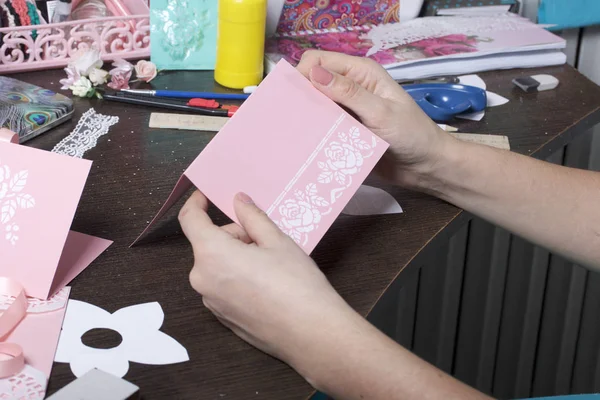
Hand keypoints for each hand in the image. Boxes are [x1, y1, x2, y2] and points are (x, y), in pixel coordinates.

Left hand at [178, 190, 362, 379]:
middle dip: (232, 235)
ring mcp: (211, 302)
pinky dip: (237, 277)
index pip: (190, 220)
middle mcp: (202, 279)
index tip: (206, 195)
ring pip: (216, 265)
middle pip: (208, 244)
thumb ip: (252, 216)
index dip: (196, 203)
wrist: (311, 333)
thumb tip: (238, 200)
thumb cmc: (296, 282)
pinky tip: (266, 284)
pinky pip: (222, 286)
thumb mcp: (277, 240)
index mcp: (212, 254)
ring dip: (235, 256)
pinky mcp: (222, 318)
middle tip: (265, 238)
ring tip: (270, 263)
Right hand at [296, 50, 454, 187]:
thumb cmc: (411, 135)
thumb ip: (348, 93)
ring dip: (305, 116)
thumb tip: (313, 73)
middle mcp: (351, 88)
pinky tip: (305, 143)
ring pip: (315, 106)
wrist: (425, 167)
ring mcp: (347, 111)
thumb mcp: (380, 112)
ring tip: (293, 132)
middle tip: (289, 118)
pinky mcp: (345, 131)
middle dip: (299, 96)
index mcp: (361, 73)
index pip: (318, 61)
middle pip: (313, 82)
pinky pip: (322, 127)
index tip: (292, 97)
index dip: (302, 74)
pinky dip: (313, 132)